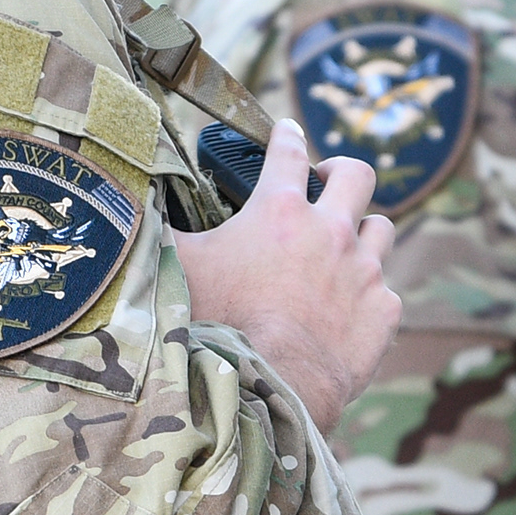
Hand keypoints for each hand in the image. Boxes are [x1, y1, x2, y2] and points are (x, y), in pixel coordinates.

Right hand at [170, 120, 401, 425]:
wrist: (273, 384)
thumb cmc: (218, 324)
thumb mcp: (177, 268)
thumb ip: (159, 233)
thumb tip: (130, 209)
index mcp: (279, 211)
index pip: (287, 152)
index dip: (286, 135)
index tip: (287, 130)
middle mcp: (330, 231)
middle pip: (356, 174)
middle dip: (342, 172)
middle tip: (328, 181)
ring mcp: (364, 270)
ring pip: (380, 229)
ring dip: (363, 232)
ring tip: (345, 248)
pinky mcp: (383, 310)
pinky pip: (385, 292)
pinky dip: (368, 297)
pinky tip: (350, 312)